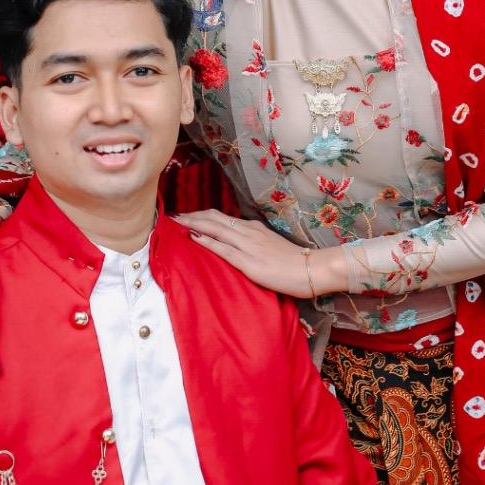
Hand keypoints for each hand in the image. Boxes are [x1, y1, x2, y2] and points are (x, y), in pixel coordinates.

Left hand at [175, 209, 340, 298]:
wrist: (312, 269)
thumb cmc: (293, 261)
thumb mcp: (270, 245)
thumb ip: (253, 242)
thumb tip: (235, 242)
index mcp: (252, 228)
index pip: (221, 217)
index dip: (200, 215)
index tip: (184, 215)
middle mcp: (248, 232)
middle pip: (213, 218)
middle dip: (191, 216)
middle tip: (172, 216)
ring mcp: (248, 246)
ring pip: (215, 228)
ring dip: (193, 224)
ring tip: (176, 222)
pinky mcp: (249, 262)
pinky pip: (223, 249)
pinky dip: (206, 241)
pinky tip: (193, 237)